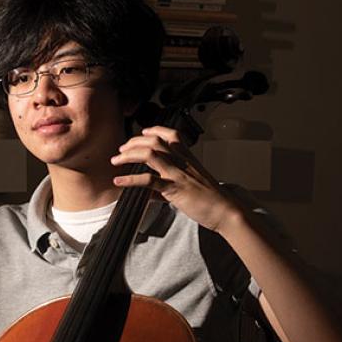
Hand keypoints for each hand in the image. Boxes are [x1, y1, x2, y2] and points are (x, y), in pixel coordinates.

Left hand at [110, 126, 240, 231]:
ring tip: (115, 160)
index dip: (155, 130)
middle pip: (155, 142)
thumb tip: (150, 194)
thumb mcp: (190, 187)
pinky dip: (131, 179)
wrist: (225, 211)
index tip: (143, 132)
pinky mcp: (174, 189)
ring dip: (128, 155)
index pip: (172, 135)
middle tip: (121, 149)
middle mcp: (182, 162)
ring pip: (150, 155)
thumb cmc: (210, 200)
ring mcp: (178, 174)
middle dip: (134, 142)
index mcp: (188, 158)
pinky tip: (119, 181)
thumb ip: (168, 187)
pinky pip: (149, 181)